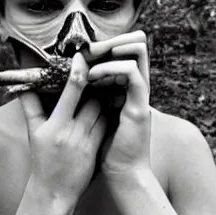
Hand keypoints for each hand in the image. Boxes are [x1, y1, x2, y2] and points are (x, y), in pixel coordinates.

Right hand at [19, 52, 106, 207]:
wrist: (53, 192)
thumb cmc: (42, 158)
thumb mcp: (33, 132)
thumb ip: (29, 106)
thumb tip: (22, 86)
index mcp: (55, 124)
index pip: (73, 89)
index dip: (80, 70)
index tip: (83, 56)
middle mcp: (72, 132)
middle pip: (93, 98)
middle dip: (96, 86)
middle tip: (99, 73)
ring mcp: (86, 142)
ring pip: (103, 111)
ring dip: (104, 100)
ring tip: (105, 89)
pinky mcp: (97, 150)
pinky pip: (106, 126)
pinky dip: (108, 115)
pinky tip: (109, 109)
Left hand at [85, 30, 151, 177]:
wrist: (124, 174)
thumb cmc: (108, 148)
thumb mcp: (98, 115)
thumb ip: (94, 97)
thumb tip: (73, 83)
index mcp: (129, 89)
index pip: (128, 54)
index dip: (112, 44)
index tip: (86, 47)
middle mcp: (138, 89)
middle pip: (137, 47)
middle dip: (114, 39)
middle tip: (89, 45)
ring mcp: (142, 96)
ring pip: (139, 54)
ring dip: (114, 48)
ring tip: (90, 54)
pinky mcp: (141, 107)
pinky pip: (132, 74)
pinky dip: (113, 68)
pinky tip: (93, 73)